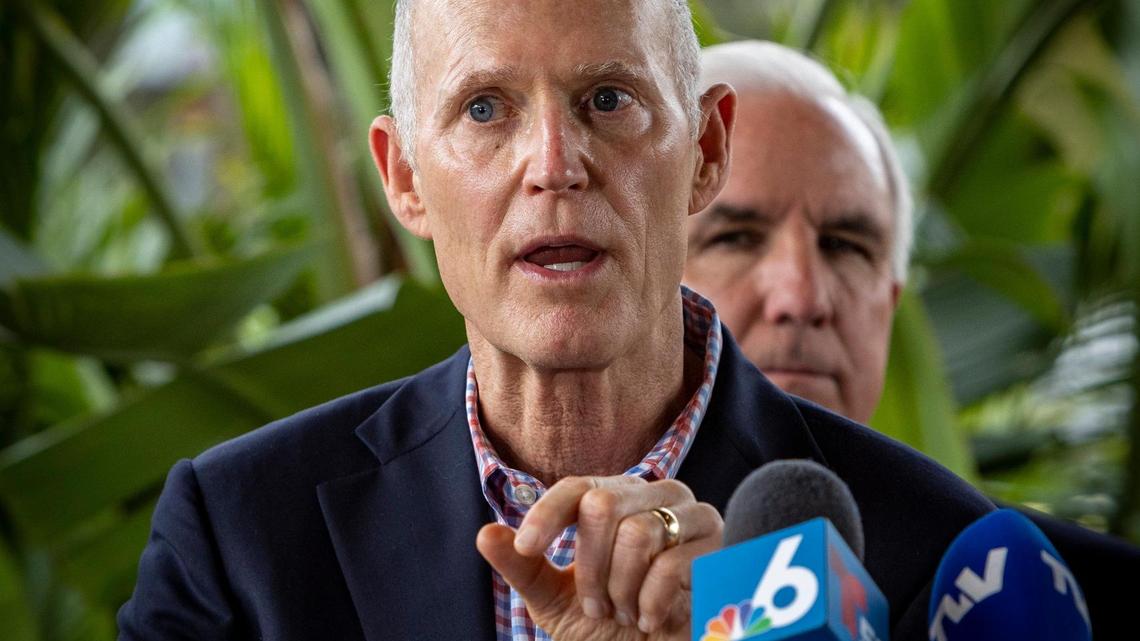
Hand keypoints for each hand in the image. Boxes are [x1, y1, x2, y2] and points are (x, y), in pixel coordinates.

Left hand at [476, 476, 722, 640]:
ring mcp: (691, 516)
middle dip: (589, 566)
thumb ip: (523, 567)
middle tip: (597, 606)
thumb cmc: (609, 626)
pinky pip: (671, 565)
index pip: (576, 489)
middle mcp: (655, 495)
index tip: (527, 548)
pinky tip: (650, 620)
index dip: (547, 514)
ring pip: (637, 533)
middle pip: (603, 506)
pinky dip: (649, 602)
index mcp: (615, 498)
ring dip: (620, 588)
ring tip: (626, 613)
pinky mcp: (718, 547)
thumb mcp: (555, 600)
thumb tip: (485, 534)